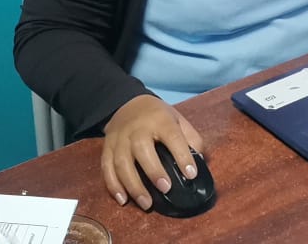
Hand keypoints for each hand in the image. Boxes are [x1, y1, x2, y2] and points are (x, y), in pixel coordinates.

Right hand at [101, 94, 204, 210]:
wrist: (128, 104)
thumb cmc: (158, 117)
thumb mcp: (178, 120)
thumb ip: (191, 139)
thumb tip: (200, 162)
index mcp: (160, 120)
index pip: (172, 136)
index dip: (182, 155)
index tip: (191, 174)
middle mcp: (137, 128)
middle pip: (142, 149)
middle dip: (154, 171)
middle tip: (166, 188)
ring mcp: (119, 139)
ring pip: (122, 162)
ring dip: (133, 185)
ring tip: (147, 203)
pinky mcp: (107, 148)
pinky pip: (106, 168)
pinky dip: (113, 185)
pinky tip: (123, 200)